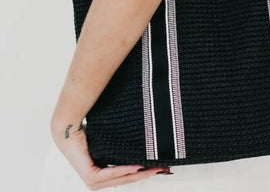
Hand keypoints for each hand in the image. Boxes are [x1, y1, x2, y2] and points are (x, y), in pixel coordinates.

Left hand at [50, 119, 170, 188]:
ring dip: (139, 174)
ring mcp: (93, 181)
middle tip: (163, 169)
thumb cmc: (86, 127)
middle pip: (127, 179)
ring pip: (122, 179)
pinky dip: (126, 170)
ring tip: (154, 168)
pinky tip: (138, 166)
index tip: (159, 166)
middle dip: (147, 174)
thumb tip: (139, 132)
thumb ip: (120, 142)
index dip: (143, 171)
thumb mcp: (108, 137)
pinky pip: (111, 174)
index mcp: (102, 171)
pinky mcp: (90, 177)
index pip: (126, 174)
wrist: (68, 126)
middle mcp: (97, 180)